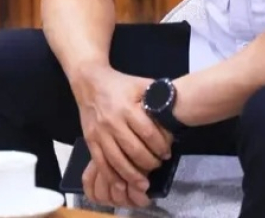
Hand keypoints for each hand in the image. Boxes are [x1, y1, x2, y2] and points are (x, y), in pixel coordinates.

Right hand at [73, 65, 173, 204]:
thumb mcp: (140, 84)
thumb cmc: (119, 84)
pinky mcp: (90, 140)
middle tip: (158, 165)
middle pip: (134, 150)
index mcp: (127, 108)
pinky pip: (101, 162)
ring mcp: (100, 133)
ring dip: (133, 175)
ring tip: (144, 184)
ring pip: (117, 160)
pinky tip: (121, 183)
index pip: (148, 133)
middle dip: (150, 162)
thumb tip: (175, 109)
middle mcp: (113, 122)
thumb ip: (157, 96)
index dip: (161, 146)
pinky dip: (111, 176)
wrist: (89, 81)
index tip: (167, 153)